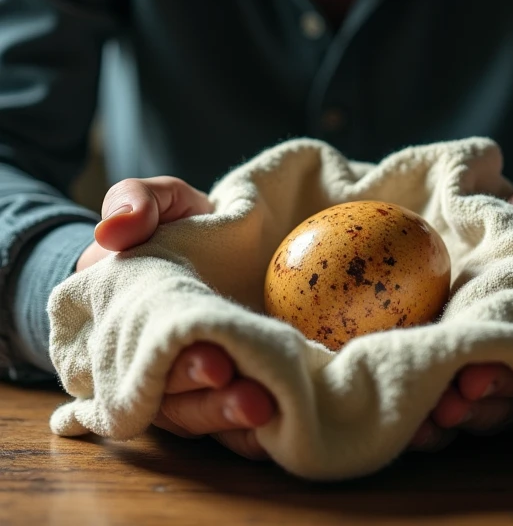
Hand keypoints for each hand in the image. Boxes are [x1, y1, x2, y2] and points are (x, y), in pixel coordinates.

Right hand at [76, 176, 276, 456]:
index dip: (173, 367)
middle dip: (210, 398)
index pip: (134, 357)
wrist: (203, 247)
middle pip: (169, 396)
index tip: (214, 361)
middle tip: (253, 393)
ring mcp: (176, 386)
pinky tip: (275, 432)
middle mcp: (143, 364)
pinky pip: (222, 428)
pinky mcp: (210, 396)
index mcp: (118, 324)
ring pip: (195, 415)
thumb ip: (135, 201)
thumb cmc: (172, 224)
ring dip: (229, 416)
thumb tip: (114, 230)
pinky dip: (245, 436)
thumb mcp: (156, 201)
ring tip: (268, 407)